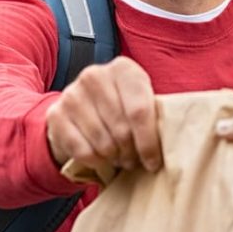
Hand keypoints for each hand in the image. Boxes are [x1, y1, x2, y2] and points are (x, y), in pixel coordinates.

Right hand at [46, 56, 162, 173]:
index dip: (149, 143)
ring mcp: (72, 93)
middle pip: (122, 129)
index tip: (153, 163)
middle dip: (131, 153)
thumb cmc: (121, 108)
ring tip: (119, 158)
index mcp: (123, 69)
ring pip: (103, 143)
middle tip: (134, 161)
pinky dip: (95, 161)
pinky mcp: (56, 114)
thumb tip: (176, 141)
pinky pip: (82, 150)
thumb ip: (155, 114)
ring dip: (114, 158)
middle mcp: (95, 75)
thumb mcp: (140, 102)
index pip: (140, 111)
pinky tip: (100, 157)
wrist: (79, 109)